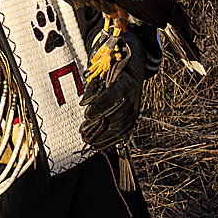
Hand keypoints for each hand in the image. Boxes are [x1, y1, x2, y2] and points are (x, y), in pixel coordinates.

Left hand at [80, 31, 145, 149]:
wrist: (131, 72)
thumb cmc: (111, 72)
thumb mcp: (101, 74)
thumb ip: (92, 89)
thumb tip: (84, 104)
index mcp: (125, 83)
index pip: (114, 97)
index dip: (101, 107)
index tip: (87, 115)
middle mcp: (133, 97)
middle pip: (118, 115)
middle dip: (100, 125)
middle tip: (83, 131)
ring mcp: (135, 110)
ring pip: (121, 127)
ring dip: (103, 136)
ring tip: (87, 140)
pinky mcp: (134, 119)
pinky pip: (125, 133)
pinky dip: (111, 141)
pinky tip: (98, 145)